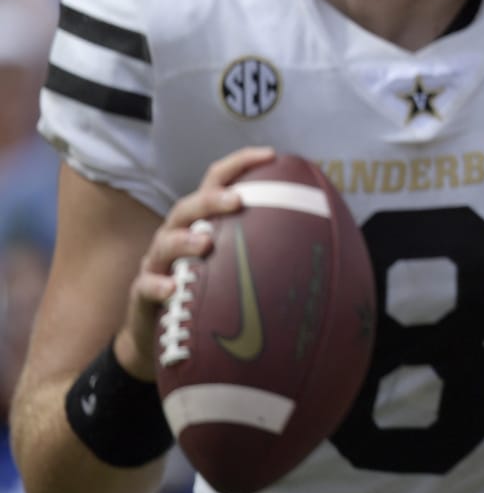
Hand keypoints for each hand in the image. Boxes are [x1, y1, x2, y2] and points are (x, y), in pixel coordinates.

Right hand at [118, 146, 274, 379]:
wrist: (162, 337)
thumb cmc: (210, 293)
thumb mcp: (238, 266)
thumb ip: (271, 248)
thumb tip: (332, 241)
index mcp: (203, 223)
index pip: (217, 182)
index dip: (240, 164)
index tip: (270, 155)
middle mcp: (176, 236)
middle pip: (188, 206)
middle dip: (212, 200)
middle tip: (237, 201)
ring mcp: (157, 265)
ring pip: (164, 242)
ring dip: (183, 240)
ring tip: (205, 244)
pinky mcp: (143, 295)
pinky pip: (146, 287)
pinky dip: (158, 286)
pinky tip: (173, 289)